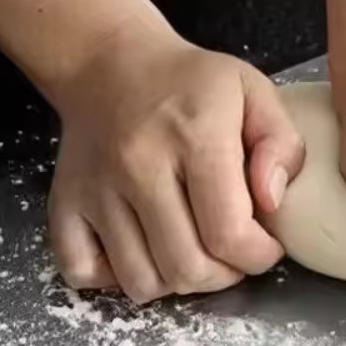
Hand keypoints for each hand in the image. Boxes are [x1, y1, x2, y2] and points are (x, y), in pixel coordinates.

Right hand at [47, 24, 303, 302]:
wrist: (109, 62)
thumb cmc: (190, 84)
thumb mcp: (253, 92)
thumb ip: (281, 145)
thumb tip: (272, 202)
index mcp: (193, 137)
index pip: (228, 234)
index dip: (258, 257)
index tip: (266, 245)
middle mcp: (138, 166)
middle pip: (186, 268)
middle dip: (223, 275)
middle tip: (232, 252)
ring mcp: (96, 189)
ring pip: (140, 282)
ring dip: (175, 282)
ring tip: (192, 251)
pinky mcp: (65, 203)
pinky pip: (82, 272)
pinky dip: (116, 278)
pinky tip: (142, 252)